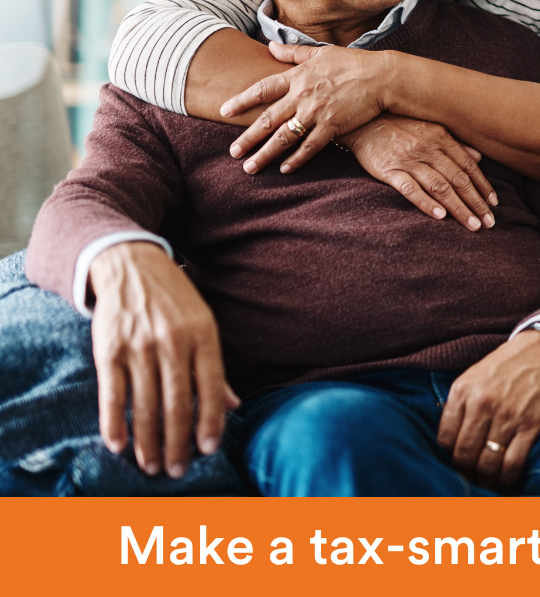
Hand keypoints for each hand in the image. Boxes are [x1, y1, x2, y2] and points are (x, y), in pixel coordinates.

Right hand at [89, 242, 239, 477]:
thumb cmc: (173, 299)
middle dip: (178, 442)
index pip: (212, 387)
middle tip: (177, 470)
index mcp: (203, 334)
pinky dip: (114, 422)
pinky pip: (113, 394)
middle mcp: (173, 341)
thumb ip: (215, 366)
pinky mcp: (108, 348)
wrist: (130, 264)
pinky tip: (118, 445)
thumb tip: (235, 406)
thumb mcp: (203, 323)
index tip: (209, 450)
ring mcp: (139, 345)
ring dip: (148, 442)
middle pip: (177, 403)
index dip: (211, 422)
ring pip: (145, 405)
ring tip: (151, 466)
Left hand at [221, 43, 392, 174]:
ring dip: (265, 154)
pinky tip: (284, 169)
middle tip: (233, 152)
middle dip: (248, 137)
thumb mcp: (320, 53)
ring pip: (284, 137)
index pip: (262, 89)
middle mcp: (302, 96)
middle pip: (268, 119)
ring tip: (250, 167)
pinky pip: (310, 147)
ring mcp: (316, 113)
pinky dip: (296, 159)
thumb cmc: (351, 63)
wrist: (380, 77)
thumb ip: (293, 53)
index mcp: (297, 76)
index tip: (224, 111)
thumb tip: (270, 46)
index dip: (242, 100)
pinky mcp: (332, 127)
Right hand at [340, 113, 497, 230]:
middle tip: (489, 223)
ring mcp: (409, 160)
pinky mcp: (389, 170)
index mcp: (440, 138)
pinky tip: (439, 216)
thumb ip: (454, 143)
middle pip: (458, 180)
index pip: (468, 166)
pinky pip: (410, 189)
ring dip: (458, 207)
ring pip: (440, 187)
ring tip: (472, 225)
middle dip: (476, 202)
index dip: (483, 186)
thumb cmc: (398, 125)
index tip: (494, 203)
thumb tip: (479, 157)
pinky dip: (426, 202)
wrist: (361, 121)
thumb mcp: (429, 127)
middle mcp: (428, 149)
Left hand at [437, 330, 539, 489]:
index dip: (446, 457)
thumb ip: (459, 406)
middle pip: (464, 454)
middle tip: (468, 478)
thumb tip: (448, 442)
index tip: (452, 463)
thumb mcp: (471, 377)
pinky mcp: (530, 425)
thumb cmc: (503, 367)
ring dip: (485, 480)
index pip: (444, 438)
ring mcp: (507, 416)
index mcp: (463, 391)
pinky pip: (513, 464)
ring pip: (488, 464)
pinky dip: (507, 479)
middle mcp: (482, 404)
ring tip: (485, 482)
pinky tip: (505, 480)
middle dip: (464, 472)